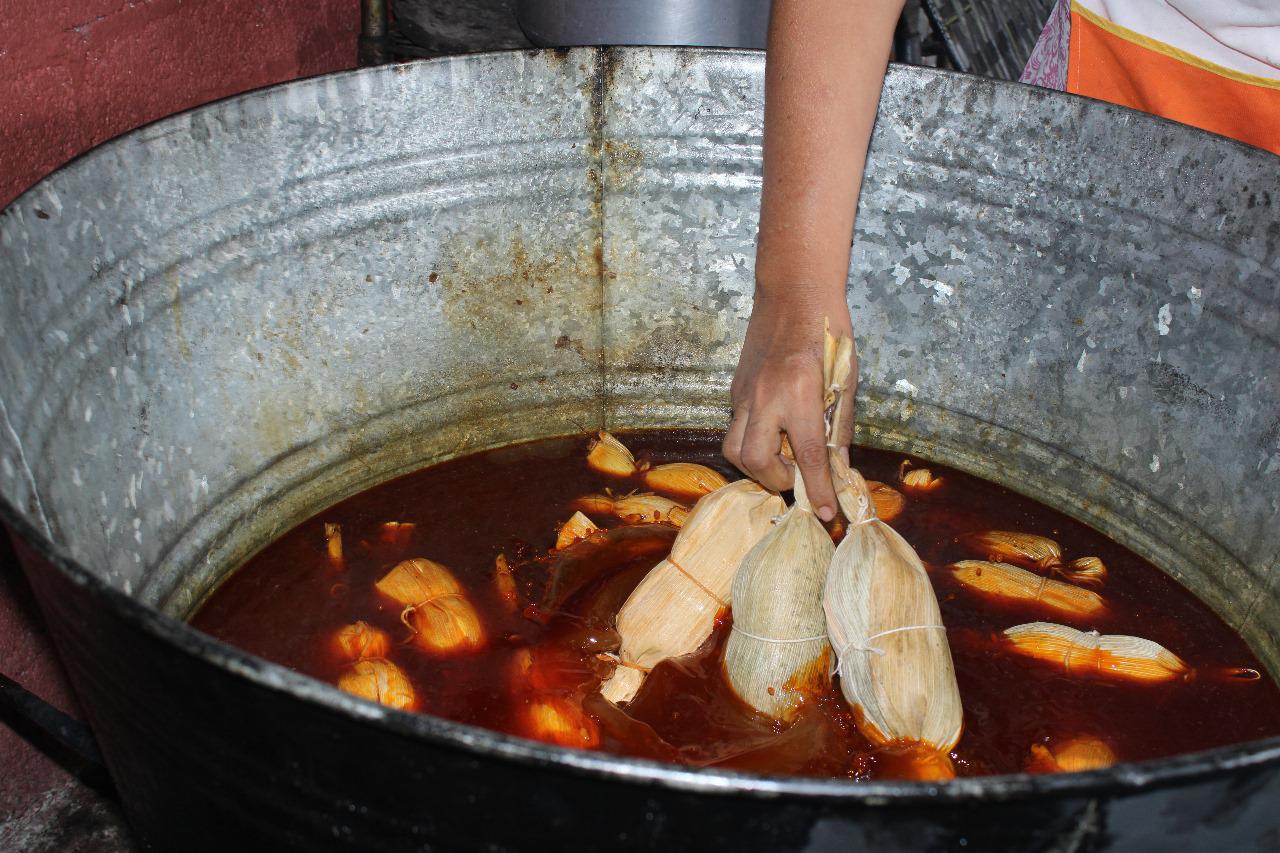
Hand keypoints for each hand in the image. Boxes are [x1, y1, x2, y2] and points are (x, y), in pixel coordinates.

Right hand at [723, 289, 856, 520]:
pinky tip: (772, 430)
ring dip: (756, 464)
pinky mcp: (735, 389)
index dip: (818, 490)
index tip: (824, 514)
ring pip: (734, 448)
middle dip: (776, 479)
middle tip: (796, 476)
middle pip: (755, 460)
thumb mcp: (847, 380)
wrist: (793, 291)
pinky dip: (753, 439)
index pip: (809, 456)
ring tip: (780, 458)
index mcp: (801, 393)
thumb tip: (839, 466)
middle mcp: (766, 396)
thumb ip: (840, 425)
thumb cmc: (830, 331)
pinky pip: (736, 427)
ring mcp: (744, 393)